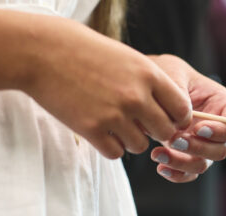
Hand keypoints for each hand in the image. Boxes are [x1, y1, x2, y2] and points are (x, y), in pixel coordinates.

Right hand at [25, 19, 190, 158]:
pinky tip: (101, 133)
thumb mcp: (128, 59)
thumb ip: (150, 83)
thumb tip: (170, 111)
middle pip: (165, 132)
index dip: (177, 118)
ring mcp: (114, 114)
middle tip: (141, 125)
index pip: (182, 109)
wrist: (43, 52)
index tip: (167, 118)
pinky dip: (110, 147)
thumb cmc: (86, 52)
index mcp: (149, 75)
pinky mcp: (91, 129)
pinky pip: (115, 153)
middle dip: (156, 132)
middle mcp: (136, 96)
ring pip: (140, 146)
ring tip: (115, 125)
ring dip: (131, 140)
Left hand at [146, 55, 225, 182]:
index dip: (223, 131)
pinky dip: (175, 174)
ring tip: (158, 153)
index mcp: (224, 105)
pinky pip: (187, 173)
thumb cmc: (166, 74)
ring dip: (182, 162)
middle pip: (222, 150)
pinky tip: (160, 166)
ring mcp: (203, 145)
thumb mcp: (173, 73)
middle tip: (175, 139)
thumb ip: (180, 94)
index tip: (199, 128)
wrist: (145, 86)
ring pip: (203, 164)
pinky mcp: (186, 156)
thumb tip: (186, 119)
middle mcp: (217, 128)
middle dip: (199, 148)